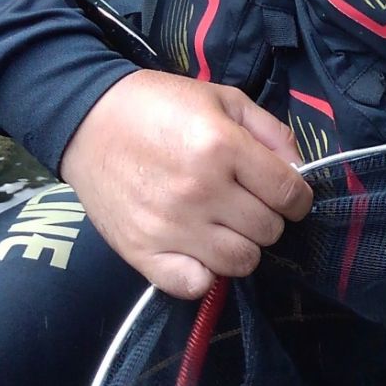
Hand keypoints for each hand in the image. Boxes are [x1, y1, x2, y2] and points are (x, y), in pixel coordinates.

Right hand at [60, 69, 312, 297]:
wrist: (86, 120)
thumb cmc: (158, 105)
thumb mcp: (222, 99)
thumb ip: (270, 132)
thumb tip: (300, 171)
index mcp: (222, 146)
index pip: (290, 194)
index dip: (296, 197)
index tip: (283, 195)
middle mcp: (200, 191)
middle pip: (269, 231)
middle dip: (267, 218)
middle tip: (245, 204)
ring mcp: (170, 226)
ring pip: (241, 262)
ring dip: (241, 247)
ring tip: (223, 226)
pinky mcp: (143, 252)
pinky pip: (195, 285)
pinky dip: (204, 275)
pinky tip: (198, 252)